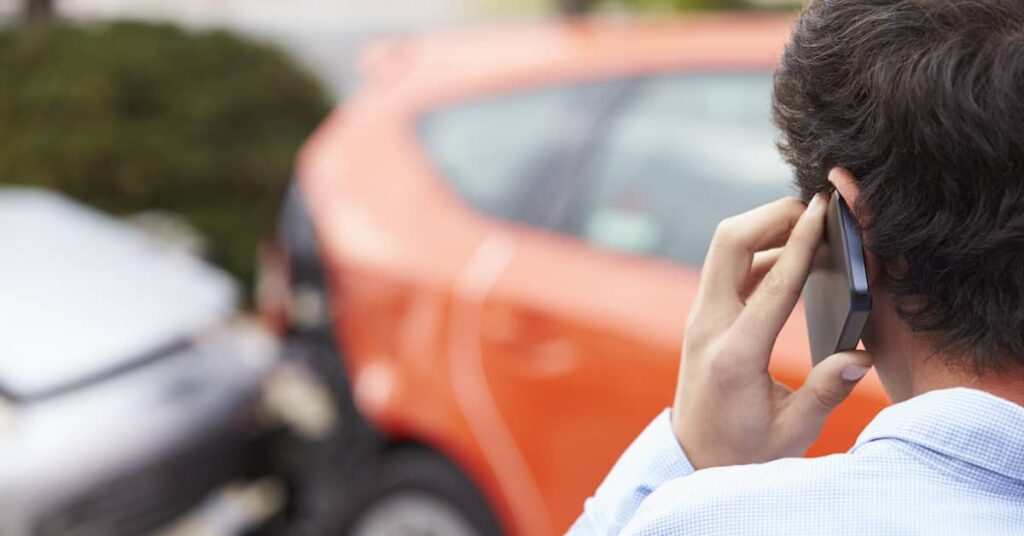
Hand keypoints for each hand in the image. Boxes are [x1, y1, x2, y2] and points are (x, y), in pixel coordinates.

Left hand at [672, 195, 872, 469]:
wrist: (693, 458)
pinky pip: (728, 267)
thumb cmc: (745, 451)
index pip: (772, 284)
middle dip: (772, 215)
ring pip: (725, 248)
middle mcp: (709, 326)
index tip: (822, 209)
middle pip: (730, 242)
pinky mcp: (704, 316)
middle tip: (816, 212)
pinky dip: (760, 250)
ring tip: (813, 229)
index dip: (801, 242)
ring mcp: (701, 318)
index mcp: (735, 355)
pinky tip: (795, 258)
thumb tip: (861, 356)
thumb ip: (826, 392)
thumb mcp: (793, 432)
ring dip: (764, 228)